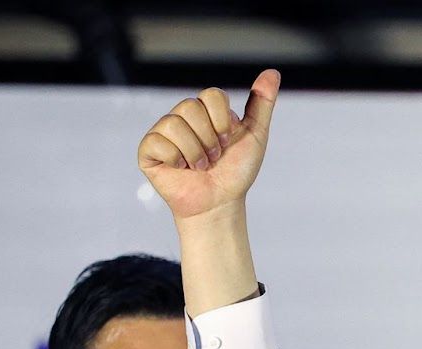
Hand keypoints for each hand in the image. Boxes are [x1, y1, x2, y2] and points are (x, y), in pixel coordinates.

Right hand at [139, 69, 280, 223]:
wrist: (220, 204)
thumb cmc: (236, 173)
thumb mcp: (255, 136)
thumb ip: (262, 103)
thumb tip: (273, 72)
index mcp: (205, 110)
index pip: (212, 94)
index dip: (222, 121)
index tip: (228, 141)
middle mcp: (182, 117)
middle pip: (190, 107)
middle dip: (209, 139)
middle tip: (214, 158)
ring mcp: (163, 133)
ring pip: (173, 124)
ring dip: (195, 152)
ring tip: (200, 167)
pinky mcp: (148, 150)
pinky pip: (156, 141)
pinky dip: (175, 158)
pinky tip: (181, 169)